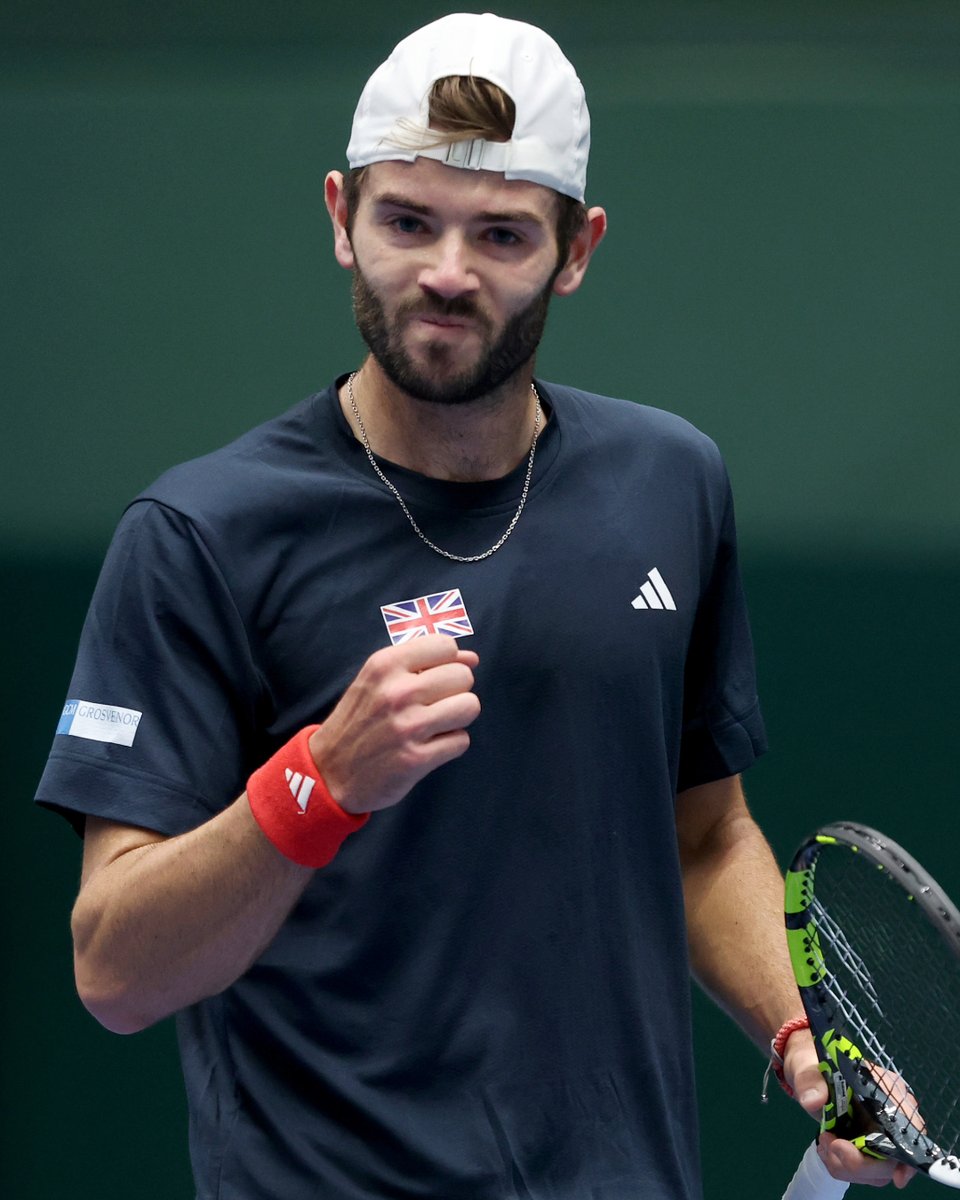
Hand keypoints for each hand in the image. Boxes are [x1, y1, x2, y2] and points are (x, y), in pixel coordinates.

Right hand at [308, 635, 480, 813]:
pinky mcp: (416, 759)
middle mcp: (396, 692)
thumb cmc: (360, 720)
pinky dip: (450, 744)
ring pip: (469, 706)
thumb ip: (423, 663)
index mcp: (384, 665)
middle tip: (433, 706)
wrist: (329, 771)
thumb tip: (472, 658)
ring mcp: (407, 726)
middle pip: (463, 677)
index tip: (433, 678)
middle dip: (455, 691)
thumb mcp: (378, 680)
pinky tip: (429, 747)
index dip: (446, 662)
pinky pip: (461, 740)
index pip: (446, 645)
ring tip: (436, 724)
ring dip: (457, 718)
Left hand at [783, 1029, 916, 1188]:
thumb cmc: (814, 1066)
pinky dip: (841, 1167)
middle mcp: (891, 1117)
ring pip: (877, 1171)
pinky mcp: (866, 1150)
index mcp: (888, 1090)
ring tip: (824, 1141)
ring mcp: (880, 1136)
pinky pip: (861, 1172)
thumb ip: (810, 1081)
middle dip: (861, 1162)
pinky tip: (826, 1148)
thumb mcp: (808, 1067)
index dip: (909, 1154)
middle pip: (893, 1158)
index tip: (897, 1176)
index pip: (911, 1126)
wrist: (806, 1077)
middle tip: (832, 1146)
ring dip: (846, 1166)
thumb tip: (813, 1101)